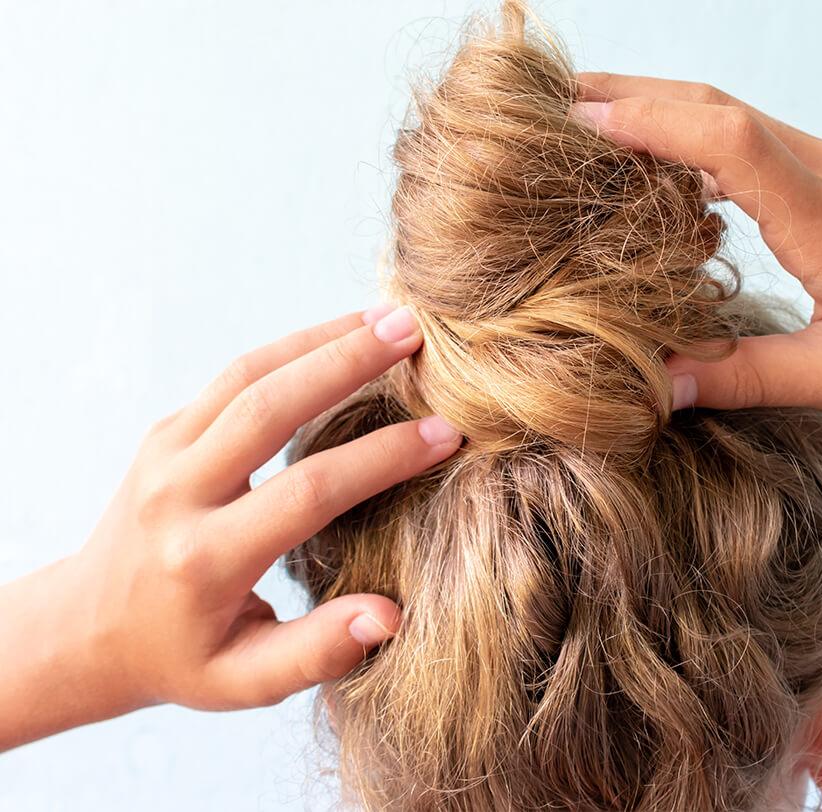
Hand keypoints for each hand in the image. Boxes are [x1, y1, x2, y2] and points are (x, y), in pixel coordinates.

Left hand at [0, 305, 461, 749]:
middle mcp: (178, 494)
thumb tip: (390, 615)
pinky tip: (341, 334)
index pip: (308, 493)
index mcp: (205, 560)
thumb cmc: (181, 658)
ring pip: (248, 374)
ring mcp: (165, 453)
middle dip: (348, 363)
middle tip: (415, 333)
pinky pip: (234, 375)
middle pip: (270, 408)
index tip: (445, 435)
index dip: (382, 458)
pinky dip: (292, 346)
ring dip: (321, 338)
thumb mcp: (244, 681)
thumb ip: (317, 653)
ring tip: (387, 318)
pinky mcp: (167, 430)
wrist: (88, 627)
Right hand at [574, 73, 821, 420]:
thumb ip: (746, 377)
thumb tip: (657, 386)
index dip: (647, 120)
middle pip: (718, 104)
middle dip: (636, 94)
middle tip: (561, 100)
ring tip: (598, 121)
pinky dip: (702, 137)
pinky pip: (759, 140)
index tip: (579, 119)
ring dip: (666, 108)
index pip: (724, 137)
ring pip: (736, 115)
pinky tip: (671, 164)